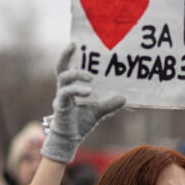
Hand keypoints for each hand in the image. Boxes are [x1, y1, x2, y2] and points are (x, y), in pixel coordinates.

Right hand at [40, 43, 125, 163]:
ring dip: (77, 76)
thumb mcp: (98, 111)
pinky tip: (88, 92)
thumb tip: (124, 98)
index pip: (66, 68)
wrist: (70, 141)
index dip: (68, 55)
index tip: (74, 43)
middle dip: (65, 57)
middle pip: (60, 69)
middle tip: (75, 48)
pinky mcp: (60, 106)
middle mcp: (63, 90)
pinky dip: (76, 90)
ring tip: (91, 79)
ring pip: (64, 79)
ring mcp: (60, 97)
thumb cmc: (80, 124)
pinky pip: (66, 93)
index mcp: (70, 88)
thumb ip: (109, 104)